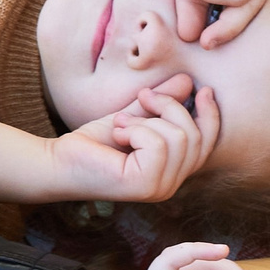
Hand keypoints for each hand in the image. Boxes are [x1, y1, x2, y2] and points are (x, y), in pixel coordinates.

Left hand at [48, 77, 219, 202]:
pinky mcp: (145, 185)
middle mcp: (172, 184)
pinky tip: (119, 135)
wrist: (59, 160)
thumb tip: (187, 81)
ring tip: (121, 124)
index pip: (207, 143)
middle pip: (196, 136)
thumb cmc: (94, 143)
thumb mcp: (133, 116)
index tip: (205, 89)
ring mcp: (160, 188)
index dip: (211, 115)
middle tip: (142, 97)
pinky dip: (136, 130)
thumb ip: (160, 103)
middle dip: (170, 107)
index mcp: (173, 170)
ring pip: (178, 138)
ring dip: (145, 120)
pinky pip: (158, 144)